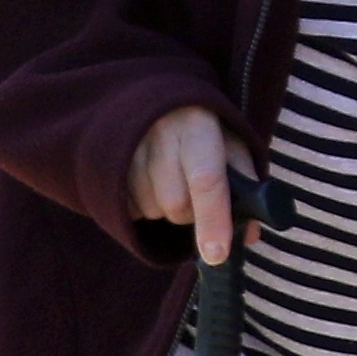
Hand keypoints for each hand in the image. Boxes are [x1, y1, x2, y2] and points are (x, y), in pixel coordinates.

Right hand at [127, 104, 261, 265]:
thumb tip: (249, 235)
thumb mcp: (230, 144)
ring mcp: (129, 149)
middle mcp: (160, 134)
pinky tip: (150, 180)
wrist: (154, 101)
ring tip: (171, 179)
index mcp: (197, 125)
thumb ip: (245, 186)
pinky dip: (145, 206)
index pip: (206, 180)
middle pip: (177, 205)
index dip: (213, 220)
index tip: (217, 254)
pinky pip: (131, 210)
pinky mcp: (107, 164)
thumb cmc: (201, 128)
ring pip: (153, 211)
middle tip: (197, 192)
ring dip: (167, 209)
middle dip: (192, 213)